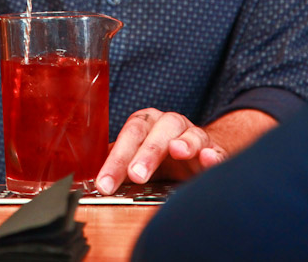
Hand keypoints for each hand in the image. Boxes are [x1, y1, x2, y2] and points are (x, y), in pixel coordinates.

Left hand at [94, 108, 227, 195]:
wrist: (194, 150)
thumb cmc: (158, 153)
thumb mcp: (134, 155)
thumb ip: (117, 163)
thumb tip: (91, 180)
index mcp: (146, 123)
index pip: (129, 135)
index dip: (116, 159)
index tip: (104, 184)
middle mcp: (170, 125)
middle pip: (158, 132)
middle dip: (147, 153)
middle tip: (136, 175)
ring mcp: (194, 136)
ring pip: (190, 135)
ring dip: (184, 143)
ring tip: (177, 152)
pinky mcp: (214, 150)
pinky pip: (216, 151)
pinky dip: (213, 155)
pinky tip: (208, 160)